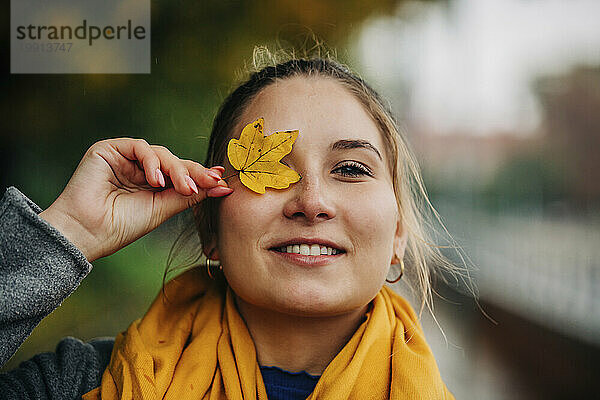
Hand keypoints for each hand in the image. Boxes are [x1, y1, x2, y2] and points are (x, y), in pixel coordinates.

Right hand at [39, 138, 231, 261]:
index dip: (201, 175)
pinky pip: (140, 147)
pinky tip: (155, 180)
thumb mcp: (163, 209)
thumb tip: (220, 186)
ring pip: (160, 153)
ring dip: (175, 169)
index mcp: (152, 184)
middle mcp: (139, 168)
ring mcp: (125, 158)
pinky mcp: (109, 149)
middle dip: (193, 173)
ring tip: (181, 188)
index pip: (181, 174)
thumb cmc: (122, 225)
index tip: (222, 181)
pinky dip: (151, 161)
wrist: (89, 232)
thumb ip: (188, 195)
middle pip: (174, 162)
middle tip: (210, 183)